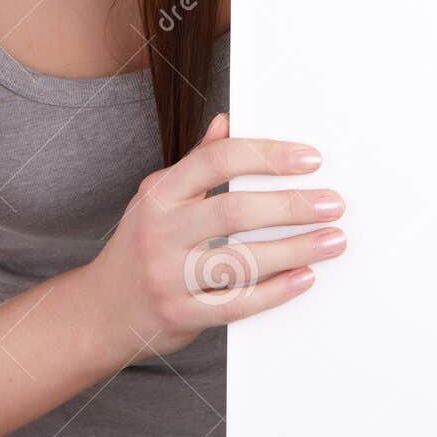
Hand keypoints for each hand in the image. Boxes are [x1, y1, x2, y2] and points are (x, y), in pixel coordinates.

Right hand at [85, 111, 345, 362]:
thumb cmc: (141, 244)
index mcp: (160, 194)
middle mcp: (161, 232)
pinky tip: (305, 277)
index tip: (310, 160)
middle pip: (234, 212)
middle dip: (290, 206)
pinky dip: (275, 292)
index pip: (217, 161)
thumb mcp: (158, 197)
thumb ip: (196, 162)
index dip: (266, 156)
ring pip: (241, 261)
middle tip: (332, 203)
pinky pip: (237, 304)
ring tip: (333, 240)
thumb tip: (227, 121)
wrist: (104, 310)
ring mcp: (169, 277)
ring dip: (294, 249)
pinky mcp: (182, 315)